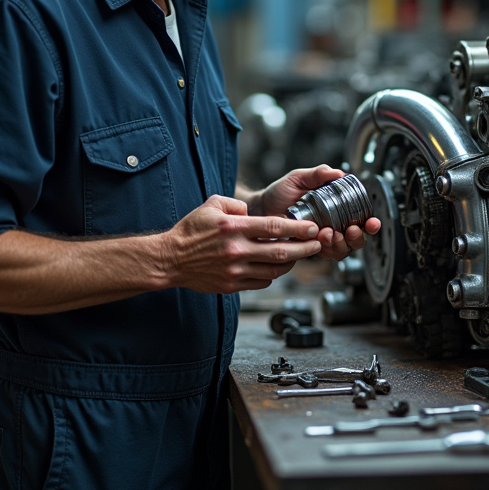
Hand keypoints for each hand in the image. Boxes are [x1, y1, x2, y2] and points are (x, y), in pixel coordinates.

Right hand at [161, 195, 323, 293]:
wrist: (170, 259)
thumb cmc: (191, 231)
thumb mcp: (211, 205)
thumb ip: (235, 204)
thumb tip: (252, 211)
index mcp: (233, 227)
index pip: (274, 226)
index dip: (298, 227)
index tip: (312, 227)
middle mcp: (236, 250)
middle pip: (280, 251)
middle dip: (304, 248)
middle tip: (317, 244)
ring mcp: (235, 270)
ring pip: (274, 269)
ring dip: (292, 263)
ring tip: (300, 255)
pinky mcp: (231, 285)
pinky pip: (261, 281)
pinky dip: (273, 274)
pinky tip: (277, 266)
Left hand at [253, 165, 380, 261]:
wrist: (261, 207)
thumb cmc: (280, 192)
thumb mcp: (300, 178)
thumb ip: (318, 174)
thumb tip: (338, 173)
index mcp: (336, 209)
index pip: (360, 219)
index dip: (370, 224)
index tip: (372, 222)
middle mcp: (333, 226)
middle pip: (356, 239)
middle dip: (358, 237)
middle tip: (351, 229)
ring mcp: (321, 240)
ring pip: (343, 250)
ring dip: (341, 244)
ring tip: (331, 233)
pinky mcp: (309, 249)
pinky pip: (324, 254)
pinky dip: (326, 248)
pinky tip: (320, 238)